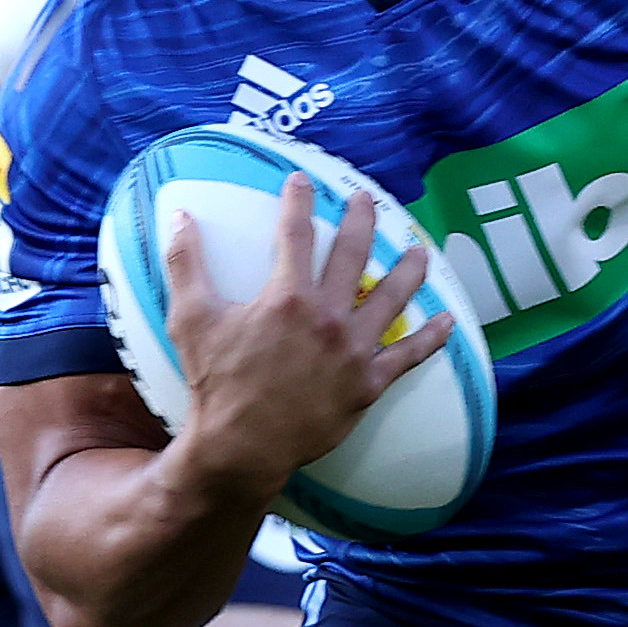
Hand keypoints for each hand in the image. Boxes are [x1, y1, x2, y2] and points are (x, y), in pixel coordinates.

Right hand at [171, 183, 449, 500]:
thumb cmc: (216, 382)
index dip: (298, 201)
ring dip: (409, 269)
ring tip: (420, 249)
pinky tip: (447, 321)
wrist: (242, 446)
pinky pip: (408, 356)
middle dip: (363, 220)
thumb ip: (185, 264)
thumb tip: (180, 217)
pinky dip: (430, 338)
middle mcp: (327, 316)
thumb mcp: (190, 319)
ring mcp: (353, 350)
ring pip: (392, 298)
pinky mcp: (367, 383)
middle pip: (354, 254)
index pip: (295, 233)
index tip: (302, 180)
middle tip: (368, 200)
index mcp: (287, 296)